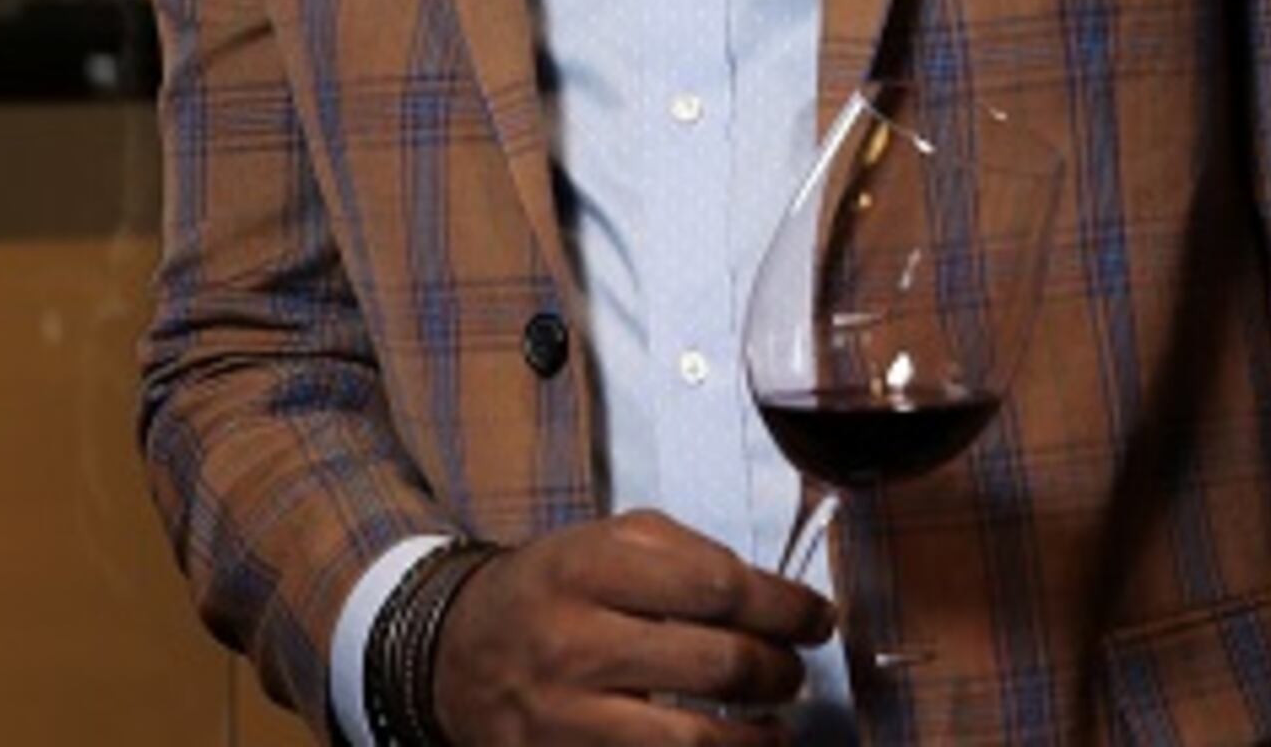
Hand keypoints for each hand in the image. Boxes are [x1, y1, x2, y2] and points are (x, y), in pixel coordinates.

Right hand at [428, 509, 837, 744]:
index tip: (817, 617)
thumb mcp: (603, 542)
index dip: (784, 607)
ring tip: (775, 724)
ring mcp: (564, 715)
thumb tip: (775, 599)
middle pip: (716, 663)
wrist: (453, 652)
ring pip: (692, 742)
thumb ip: (686, 555)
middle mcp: (573, 641)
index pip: (717, 586)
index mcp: (588, 567)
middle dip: (778, 671)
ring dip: (756, 738)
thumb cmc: (551, 591)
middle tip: (793, 671)